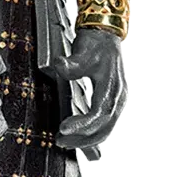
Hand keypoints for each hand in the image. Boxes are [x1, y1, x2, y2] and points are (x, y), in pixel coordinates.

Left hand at [51, 27, 128, 151]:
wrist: (105, 35)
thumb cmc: (95, 43)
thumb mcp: (82, 51)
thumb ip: (71, 63)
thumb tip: (59, 64)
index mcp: (111, 87)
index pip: (98, 113)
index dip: (82, 124)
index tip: (63, 128)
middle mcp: (117, 96)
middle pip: (104, 127)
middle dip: (83, 138)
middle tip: (60, 140)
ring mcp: (117, 100)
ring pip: (106, 128)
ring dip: (87, 138)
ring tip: (66, 141)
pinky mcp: (112, 101)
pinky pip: (104, 123)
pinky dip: (92, 132)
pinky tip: (78, 137)